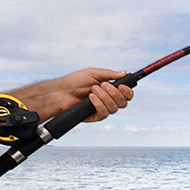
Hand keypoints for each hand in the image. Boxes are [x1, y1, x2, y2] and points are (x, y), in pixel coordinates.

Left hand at [13, 68, 133, 122]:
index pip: (125, 94)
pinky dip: (98, 104)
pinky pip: (104, 113)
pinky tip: (91, 98)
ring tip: (93, 89)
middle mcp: (108, 101)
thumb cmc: (75, 81)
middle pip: (123, 103)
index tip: (122, 86)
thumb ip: (109, 74)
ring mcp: (102, 109)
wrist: (62, 91)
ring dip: (104, 97)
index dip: (127, 92)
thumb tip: (123, 73)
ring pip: (114, 108)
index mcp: (109, 90)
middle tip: (103, 85)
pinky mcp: (95, 117)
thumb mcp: (93, 73)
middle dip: (115, 93)